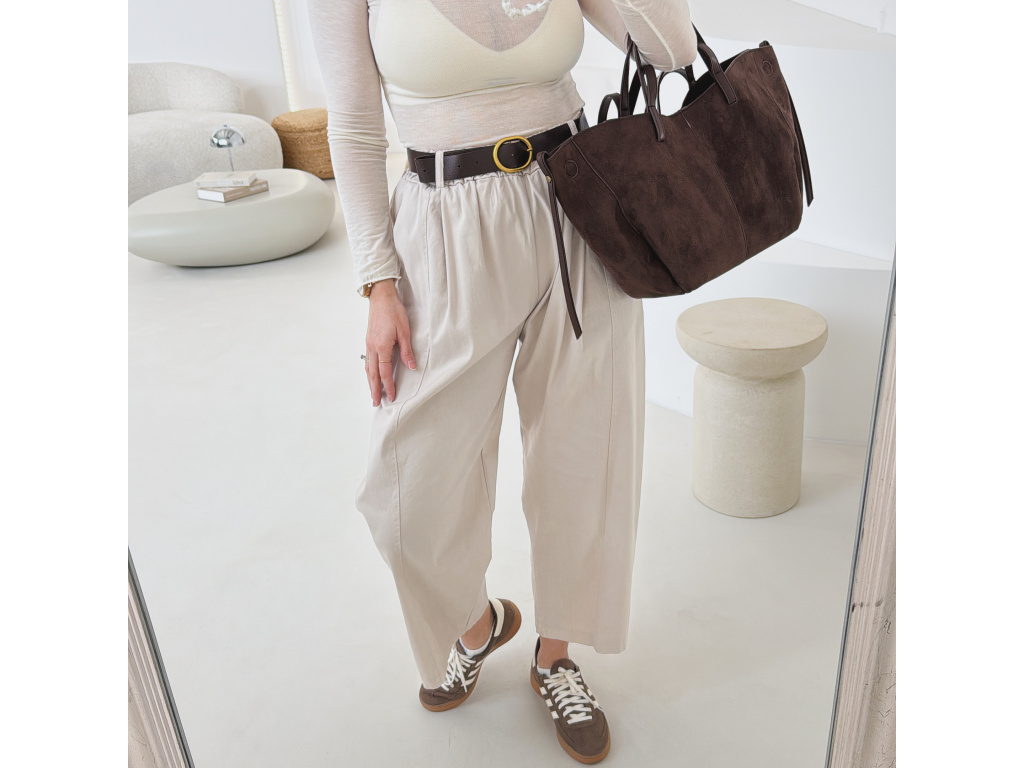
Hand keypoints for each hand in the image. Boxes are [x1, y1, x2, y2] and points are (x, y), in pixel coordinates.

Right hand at [364, 279, 415, 405]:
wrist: (381, 297)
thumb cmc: (393, 312)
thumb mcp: (404, 331)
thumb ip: (407, 351)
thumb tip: (411, 367)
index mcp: (382, 347)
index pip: (385, 372)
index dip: (389, 386)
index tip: (392, 396)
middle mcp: (372, 348)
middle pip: (373, 374)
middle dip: (374, 390)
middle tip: (376, 403)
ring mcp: (368, 344)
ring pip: (368, 368)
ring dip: (370, 382)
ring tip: (372, 393)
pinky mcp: (368, 341)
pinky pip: (367, 360)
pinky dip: (368, 371)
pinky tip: (371, 375)